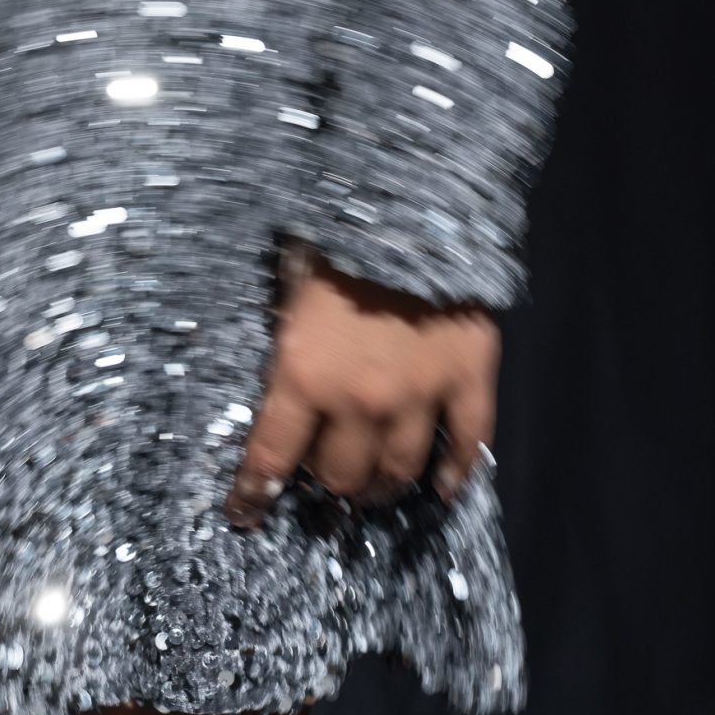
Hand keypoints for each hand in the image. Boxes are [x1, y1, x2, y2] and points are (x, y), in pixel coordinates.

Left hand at [225, 247, 498, 525]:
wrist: (412, 201)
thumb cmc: (333, 231)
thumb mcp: (284, 278)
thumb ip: (279, 327)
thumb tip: (259, 347)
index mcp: (303, 374)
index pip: (271, 455)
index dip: (254, 493)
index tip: (245, 514)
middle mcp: (359, 400)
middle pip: (340, 473)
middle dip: (325, 485)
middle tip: (321, 484)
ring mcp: (420, 395)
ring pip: (398, 469)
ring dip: (380, 487)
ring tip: (372, 491)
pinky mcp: (468, 378)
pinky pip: (467, 443)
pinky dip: (455, 472)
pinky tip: (443, 489)